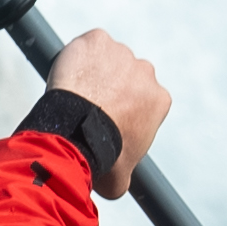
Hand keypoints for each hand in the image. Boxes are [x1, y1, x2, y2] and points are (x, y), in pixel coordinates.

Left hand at [45, 31, 169, 198]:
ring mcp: (121, 53)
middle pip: (127, 77)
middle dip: (111, 89)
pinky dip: (77, 55)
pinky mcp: (97, 40)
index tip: (107, 121)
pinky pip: (87, 44)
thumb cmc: (101, 157)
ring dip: (93, 72)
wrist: (77, 132)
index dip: (124, 110)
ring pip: (105, 59)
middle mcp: (146, 72)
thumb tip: (117, 185)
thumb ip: (124, 176)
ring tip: (73, 94)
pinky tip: (67, 75)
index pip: (143, 101)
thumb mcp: (121, 180)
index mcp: (159, 100)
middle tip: (88, 108)